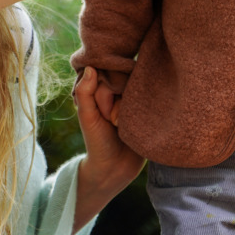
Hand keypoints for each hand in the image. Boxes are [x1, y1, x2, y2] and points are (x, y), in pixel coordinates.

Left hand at [72, 66, 144, 230]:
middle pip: (120, 79)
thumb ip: (85, 92)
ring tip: (119, 125)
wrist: (116, 167)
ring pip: (134, 88)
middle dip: (113, 101)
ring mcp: (135, 98)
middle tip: (110, 121)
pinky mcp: (149, 108)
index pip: (105, 73)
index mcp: (101, 89)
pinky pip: (150, 98)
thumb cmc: (97, 142)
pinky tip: (136, 124)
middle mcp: (119, 91)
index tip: (100, 111)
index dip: (103, 92)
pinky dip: (141, 111)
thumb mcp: (87, 117)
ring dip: (126, 109)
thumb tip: (91, 67)